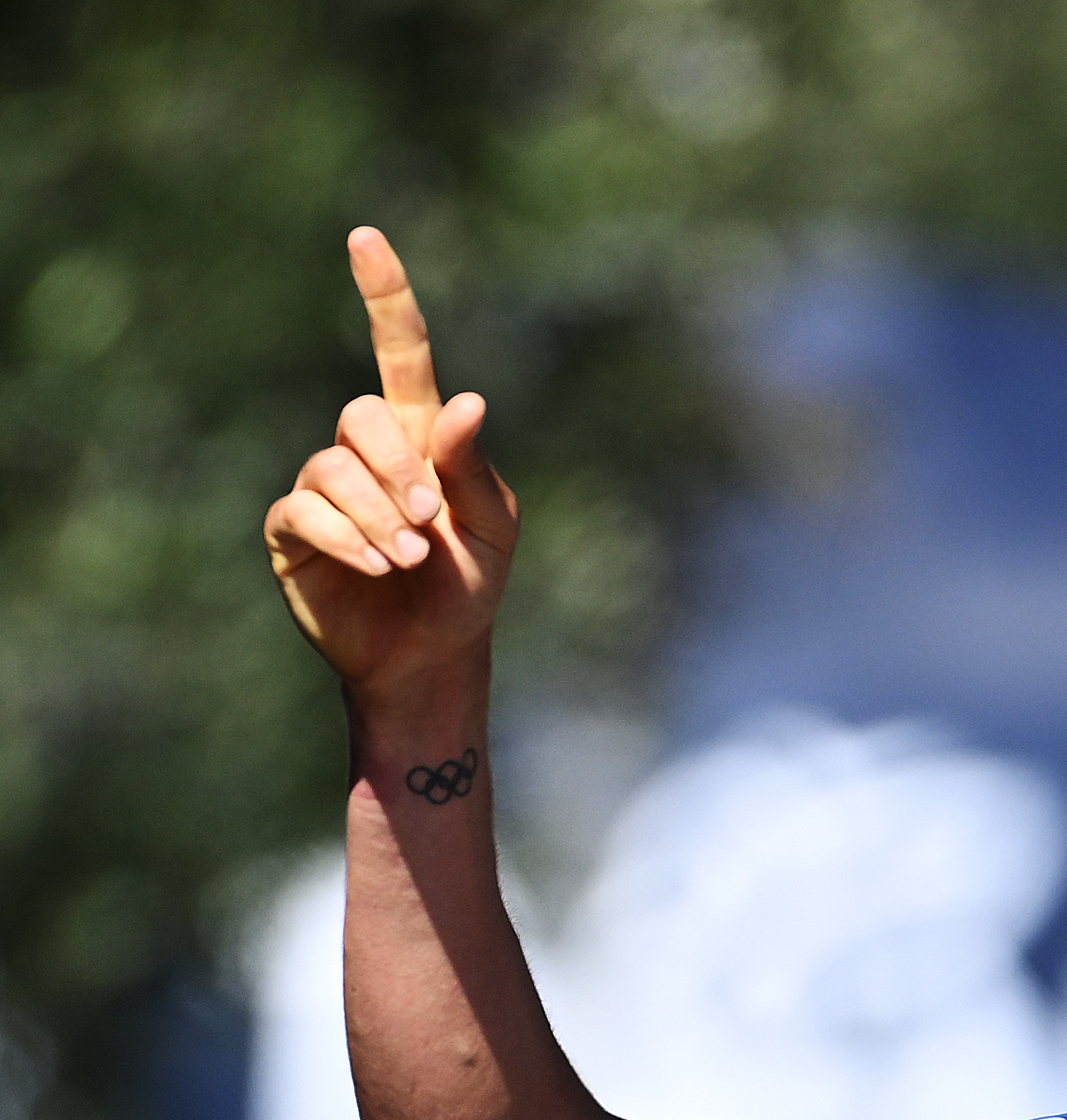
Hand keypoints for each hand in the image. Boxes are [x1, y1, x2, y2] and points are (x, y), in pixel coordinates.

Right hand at [262, 227, 517, 697]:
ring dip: (377, 514)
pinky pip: (305, 510)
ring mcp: (324, 487)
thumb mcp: (493, 528)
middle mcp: (365, 451)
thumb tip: (465, 402)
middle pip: (361, 415)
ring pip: (331, 466)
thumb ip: (475, 468)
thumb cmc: (470, 585)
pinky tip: (380, 568)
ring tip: (409, 559)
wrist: (432, 655)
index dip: (384, 296)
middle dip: (398, 467)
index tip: (366, 238)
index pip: (399, 351)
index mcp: (422, 437)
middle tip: (430, 521)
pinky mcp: (293, 530)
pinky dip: (349, 538)